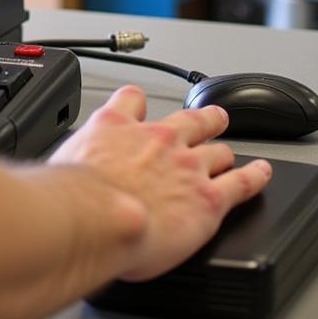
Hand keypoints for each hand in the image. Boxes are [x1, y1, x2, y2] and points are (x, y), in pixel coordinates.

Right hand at [48, 85, 271, 280]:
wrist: (97, 219)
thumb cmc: (73, 199)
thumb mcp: (60, 165)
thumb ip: (70, 161)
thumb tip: (56, 175)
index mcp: (115, 127)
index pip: (131, 100)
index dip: (138, 103)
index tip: (141, 105)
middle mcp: (156, 140)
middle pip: (189, 119)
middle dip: (202, 118)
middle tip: (210, 117)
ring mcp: (186, 166)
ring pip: (218, 149)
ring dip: (224, 149)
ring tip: (230, 150)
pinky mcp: (209, 198)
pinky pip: (242, 182)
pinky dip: (255, 176)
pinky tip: (261, 174)